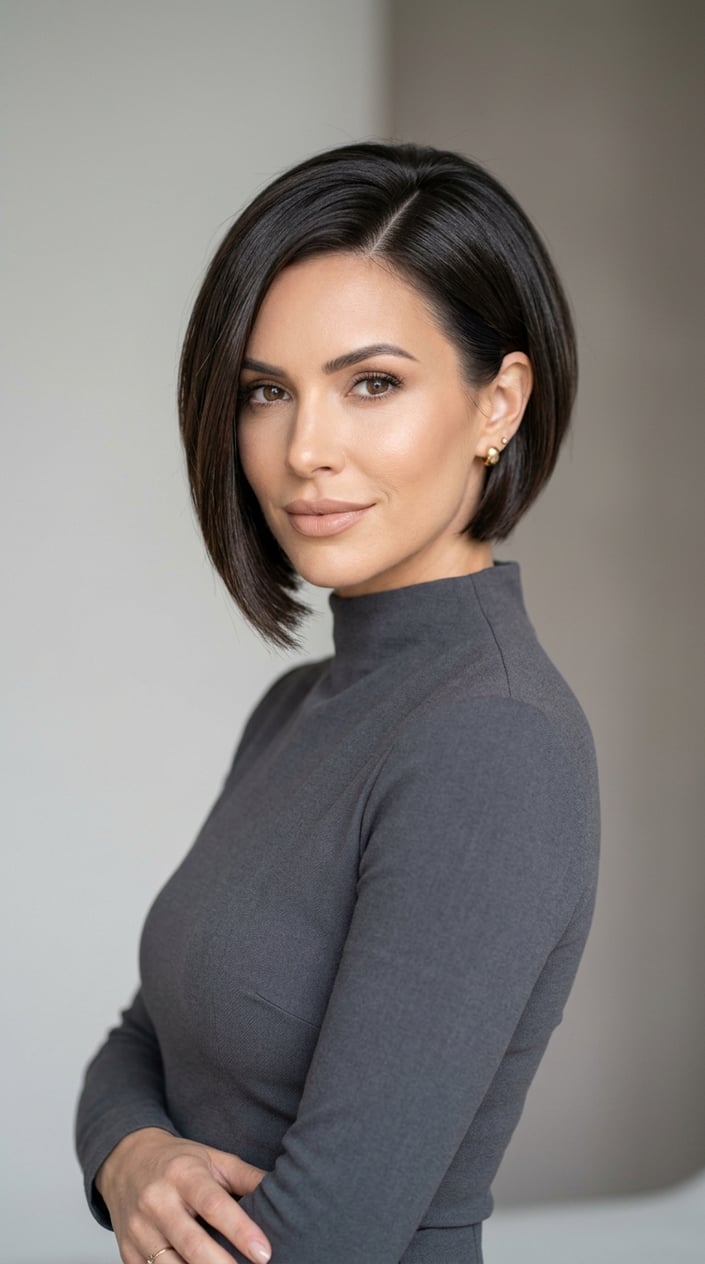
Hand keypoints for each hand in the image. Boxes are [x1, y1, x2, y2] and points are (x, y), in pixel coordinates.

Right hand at [96, 1126, 270, 1263]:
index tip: (264, 1252)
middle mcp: (157, 1201)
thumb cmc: (178, 1161)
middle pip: (191, 1242)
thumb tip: (285, 1190)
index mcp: (183, 1174)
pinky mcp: (126, 1251)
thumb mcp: (213, 1158)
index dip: (240, 1230)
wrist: (125, 1161)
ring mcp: (138, 1229)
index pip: (214, 1205)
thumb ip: (246, 1177)